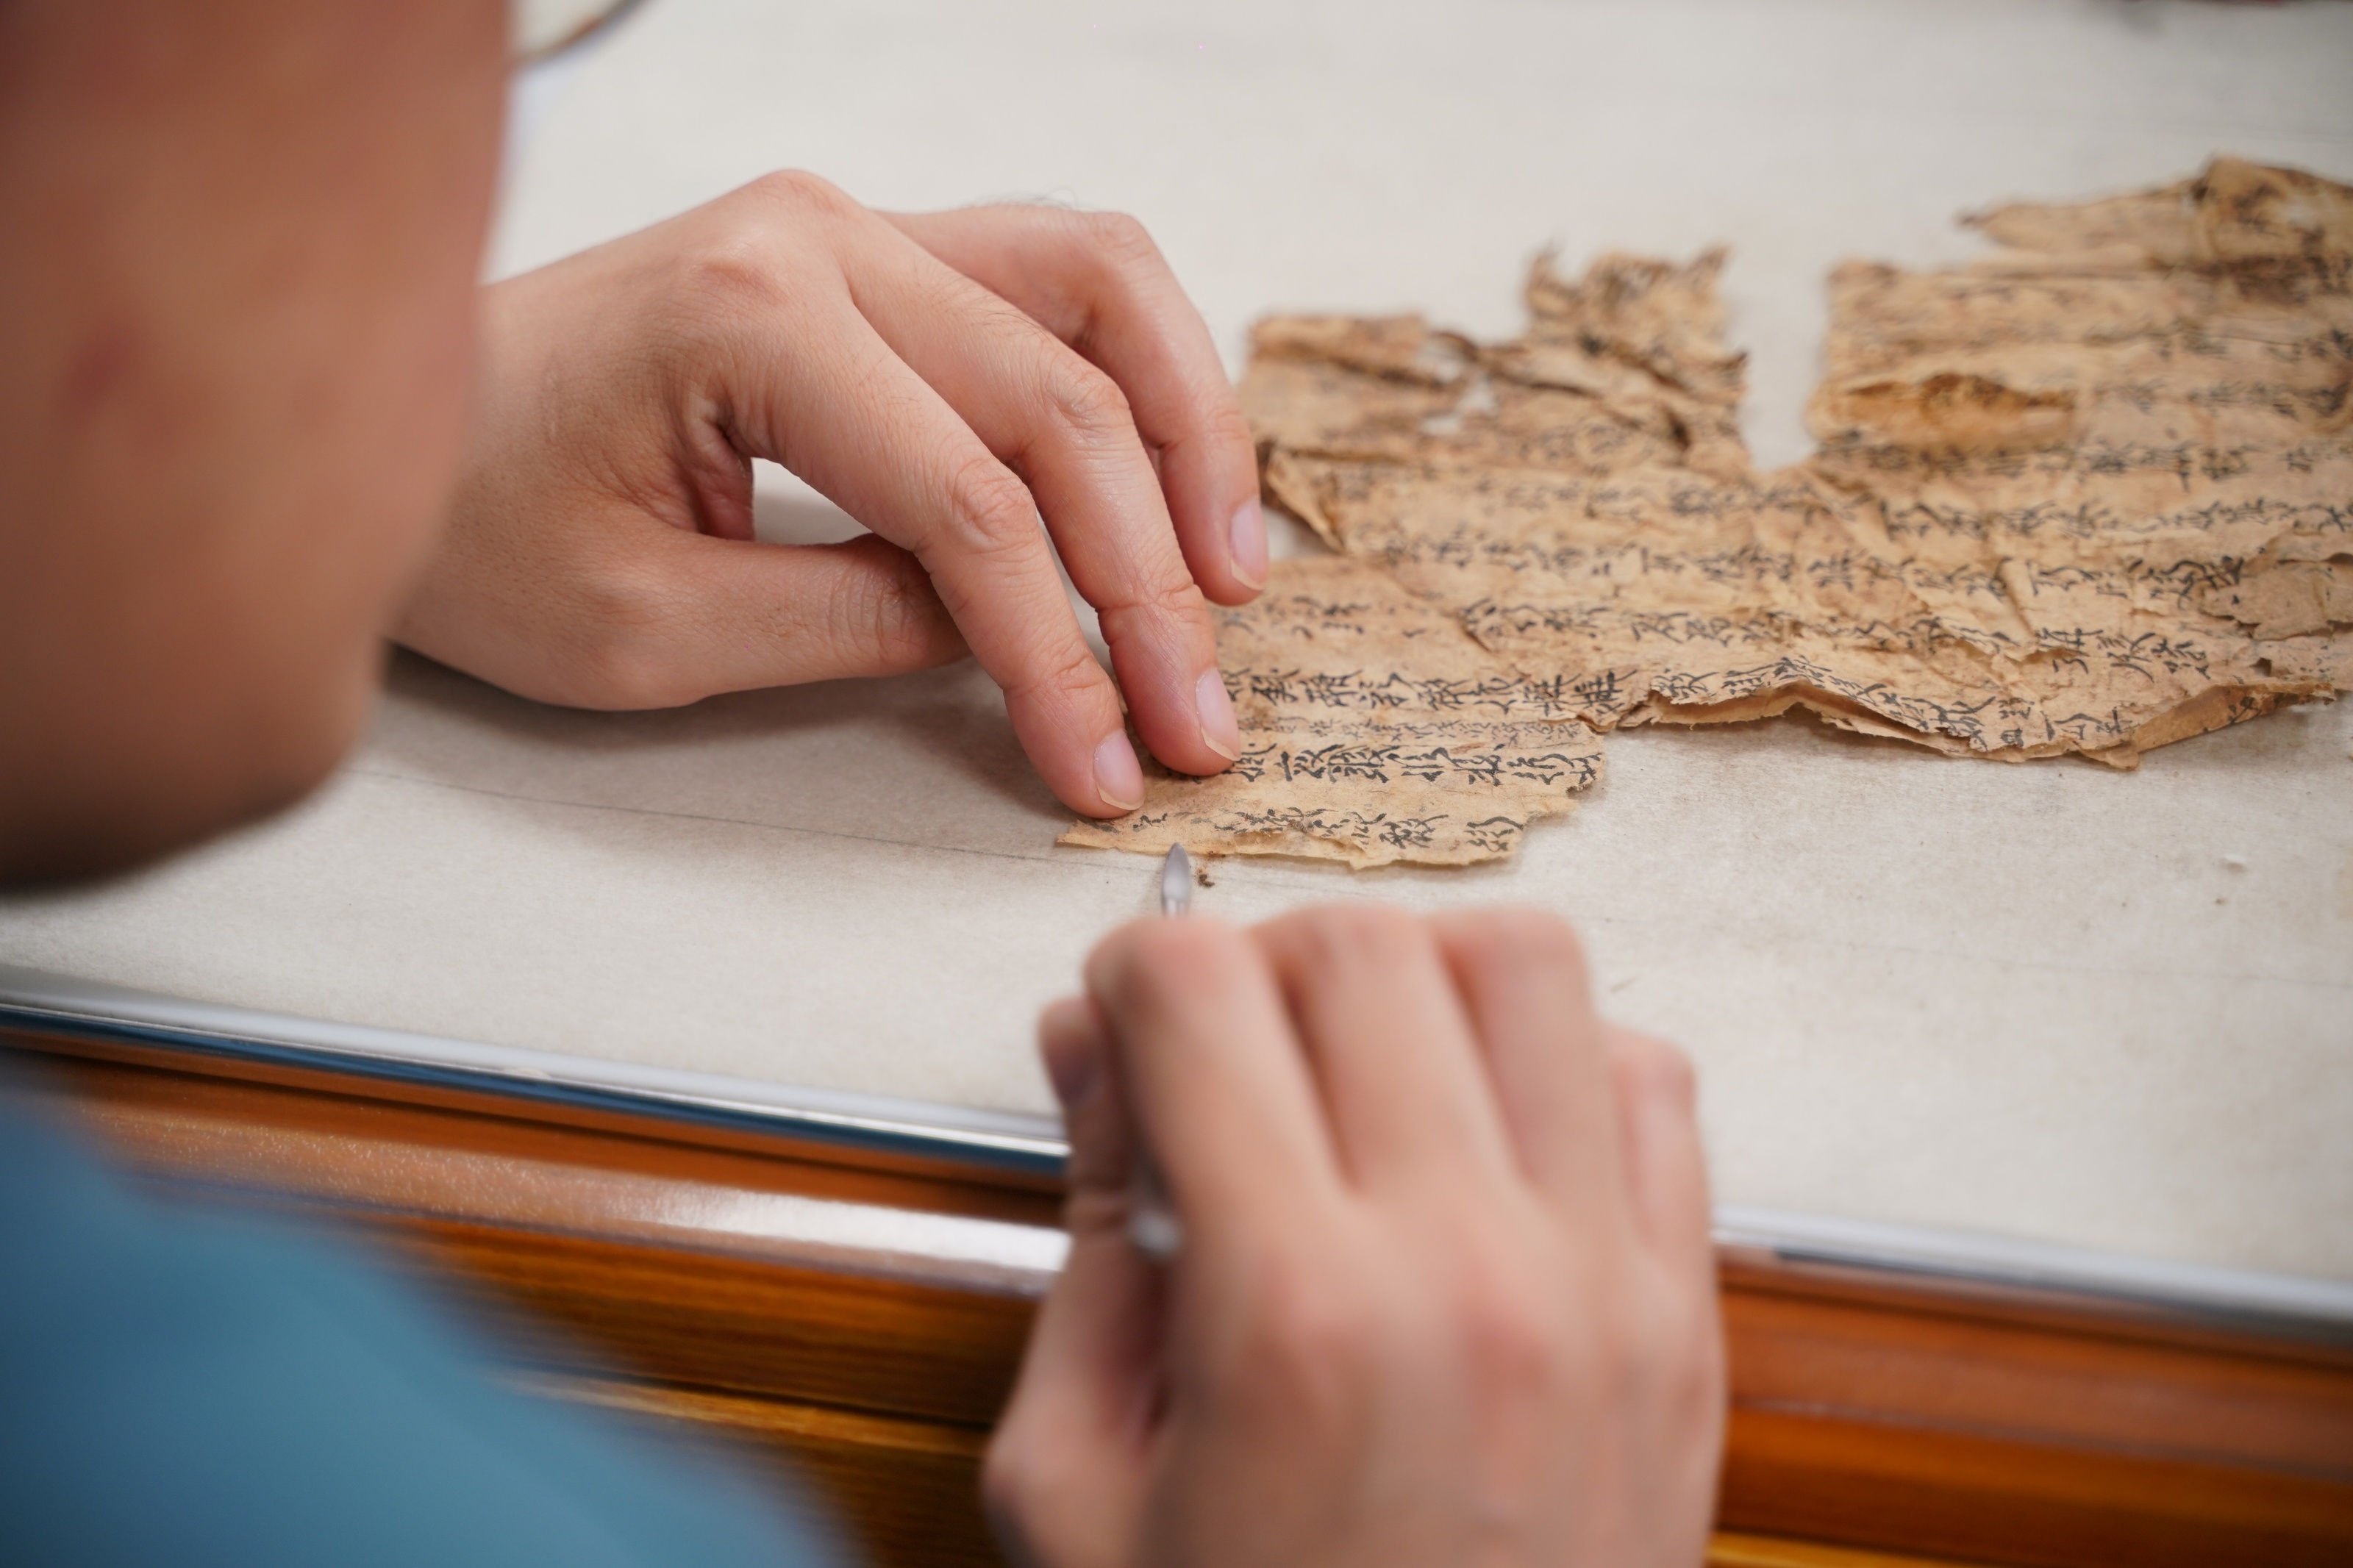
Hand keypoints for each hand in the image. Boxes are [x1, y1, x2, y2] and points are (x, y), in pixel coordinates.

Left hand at [394, 174, 1268, 816]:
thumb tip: (1013, 633)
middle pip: (1060, 402)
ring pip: (1098, 291)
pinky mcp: (868, 250)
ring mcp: (851, 225)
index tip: (1105, 762)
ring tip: (1232, 577)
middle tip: (1199, 714)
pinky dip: (1137, 372)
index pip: (971, 504)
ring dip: (1189, 434)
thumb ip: (851, 626)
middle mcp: (820, 236)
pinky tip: (1171, 473)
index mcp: (750, 316)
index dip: (1058, 651)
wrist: (391, 421)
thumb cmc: (476, 522)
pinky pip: (1054, 277)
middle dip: (1149, 579)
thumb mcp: (648, 631)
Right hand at [992, 906, 1723, 1567]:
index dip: (1131, 974)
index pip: (1200, 990)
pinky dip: (1561, 1057)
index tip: (1124, 1025)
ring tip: (1363, 1070)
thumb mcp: (1078, 1489)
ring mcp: (1602, 1284)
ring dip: (1424, 976)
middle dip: (1262, 964)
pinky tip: (1483, 1135)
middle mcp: (1468, 1270)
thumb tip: (1099, 1052)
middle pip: (1363, 943)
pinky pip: (1653, 1078)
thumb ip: (1086, 1243)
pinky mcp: (1684, 1315)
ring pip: (1533, 962)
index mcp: (1292, 1317)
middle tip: (1228, 1058)